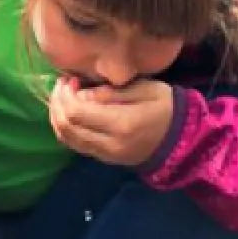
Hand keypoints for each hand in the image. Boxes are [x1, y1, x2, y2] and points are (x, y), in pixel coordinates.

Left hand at [46, 75, 177, 168]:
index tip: (71, 79)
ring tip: (63, 97)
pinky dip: (65, 128)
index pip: (77, 112)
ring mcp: (106, 155)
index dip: (65, 94)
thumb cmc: (165, 107)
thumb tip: (81, 95)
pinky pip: (75, 144)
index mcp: (122, 123)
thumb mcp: (145, 89)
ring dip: (57, 116)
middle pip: (66, 126)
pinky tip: (68, 113)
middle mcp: (110, 143)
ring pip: (66, 138)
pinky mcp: (104, 158)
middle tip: (63, 85)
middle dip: (57, 102)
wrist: (180, 139)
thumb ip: (111, 93)